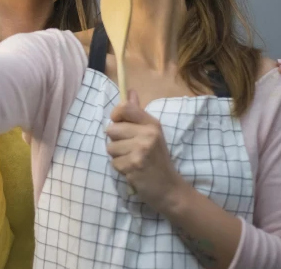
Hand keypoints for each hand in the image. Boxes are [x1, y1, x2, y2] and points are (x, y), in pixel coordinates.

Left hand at [106, 90, 186, 212]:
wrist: (169, 188)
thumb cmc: (158, 159)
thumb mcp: (152, 133)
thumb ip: (137, 113)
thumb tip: (129, 91)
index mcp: (151, 123)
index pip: (124, 108)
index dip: (116, 115)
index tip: (120, 124)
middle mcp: (147, 134)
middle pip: (111, 129)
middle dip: (116, 141)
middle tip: (131, 149)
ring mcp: (141, 150)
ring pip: (110, 147)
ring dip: (118, 156)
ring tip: (132, 160)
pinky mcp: (134, 166)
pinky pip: (113, 163)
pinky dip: (121, 169)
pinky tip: (133, 170)